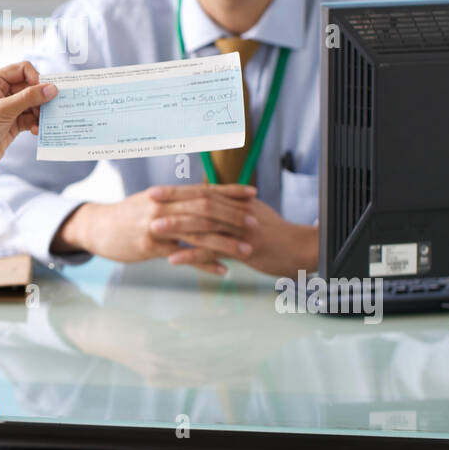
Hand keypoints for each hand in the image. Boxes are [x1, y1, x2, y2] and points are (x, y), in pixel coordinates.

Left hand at [0, 62, 57, 180]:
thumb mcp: (5, 109)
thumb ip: (29, 97)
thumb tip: (52, 88)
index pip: (22, 69)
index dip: (36, 78)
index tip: (45, 91)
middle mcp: (1, 91)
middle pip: (30, 87)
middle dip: (41, 98)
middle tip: (52, 107)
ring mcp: (7, 107)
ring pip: (32, 103)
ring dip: (40, 112)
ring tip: (44, 122)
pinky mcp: (12, 122)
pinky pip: (30, 117)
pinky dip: (36, 123)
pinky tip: (37, 130)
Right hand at [53, 184, 257, 274]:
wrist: (97, 227)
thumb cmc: (127, 216)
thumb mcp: (151, 201)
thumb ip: (175, 201)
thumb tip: (200, 199)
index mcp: (167, 194)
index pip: (204, 190)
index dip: (230, 191)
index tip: (253, 193)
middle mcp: (164, 206)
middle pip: (205, 209)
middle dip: (233, 216)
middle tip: (256, 224)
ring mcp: (157, 226)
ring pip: (197, 232)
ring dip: (224, 242)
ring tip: (246, 250)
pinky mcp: (150, 246)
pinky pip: (182, 255)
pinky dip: (204, 262)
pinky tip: (222, 270)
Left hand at [164, 195, 317, 276]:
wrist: (301, 249)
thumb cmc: (275, 234)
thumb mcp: (252, 213)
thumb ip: (231, 206)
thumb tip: (210, 199)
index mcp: (236, 201)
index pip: (202, 192)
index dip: (177, 191)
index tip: (154, 191)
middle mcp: (238, 212)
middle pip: (200, 204)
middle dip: (172, 204)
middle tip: (147, 205)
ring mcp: (242, 231)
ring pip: (205, 226)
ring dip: (177, 228)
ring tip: (153, 230)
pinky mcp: (246, 250)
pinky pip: (215, 252)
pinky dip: (193, 255)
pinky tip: (174, 259)